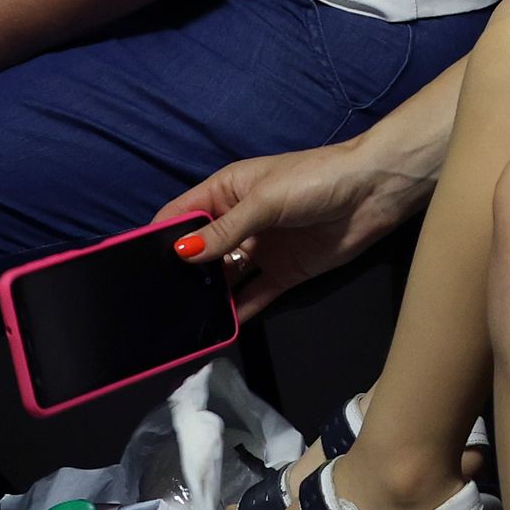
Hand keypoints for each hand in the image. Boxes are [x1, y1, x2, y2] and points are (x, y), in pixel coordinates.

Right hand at [157, 142, 428, 317]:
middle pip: (200, 252)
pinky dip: (237, 311)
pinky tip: (217, 330)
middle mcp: (238, 223)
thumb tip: (182, 254)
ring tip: (178, 321)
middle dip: (180, 273)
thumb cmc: (315, 180)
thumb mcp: (264, 200)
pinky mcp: (284, 274)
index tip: (133, 265)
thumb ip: (224, 230)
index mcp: (226, 192)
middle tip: (152, 304)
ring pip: (224, 278)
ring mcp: (261, 250)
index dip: (160, 237)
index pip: (182, 215)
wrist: (375, 190)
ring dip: (206, 296)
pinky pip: (254, 296)